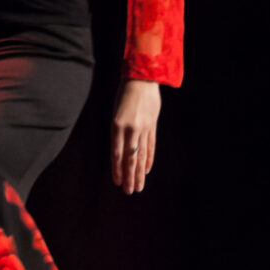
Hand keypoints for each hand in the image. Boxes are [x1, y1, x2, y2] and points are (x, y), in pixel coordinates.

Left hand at [110, 79, 160, 194]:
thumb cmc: (124, 95)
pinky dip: (148, 159)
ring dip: (139, 172)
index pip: (117, 153)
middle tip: (129, 191)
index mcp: (117, 125)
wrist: (141, 78)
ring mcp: (143, 128)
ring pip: (141, 154)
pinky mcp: (152, 125)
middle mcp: (130, 128)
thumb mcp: (117, 113)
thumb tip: (121, 151)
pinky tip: (146, 170)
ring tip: (138, 186)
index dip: (117, 169)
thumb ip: (119, 132)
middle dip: (129, 176)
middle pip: (130, 158)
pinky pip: (150, 146)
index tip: (117, 183)